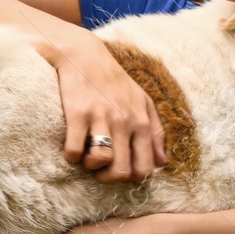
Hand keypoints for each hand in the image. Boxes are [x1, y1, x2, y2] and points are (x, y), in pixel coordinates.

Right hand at [49, 38, 166, 182]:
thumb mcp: (143, 102)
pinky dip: (71, 156)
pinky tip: (72, 148)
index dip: (130, 178)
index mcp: (142, 122)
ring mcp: (101, 117)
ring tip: (86, 157)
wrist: (85, 55)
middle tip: (99, 170)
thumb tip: (163, 162)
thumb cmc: (115, 82)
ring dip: (90, 166)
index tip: (118, 169)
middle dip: (108, 177)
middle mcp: (124, 121)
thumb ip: (156, 132)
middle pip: (122, 171)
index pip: (145, 168)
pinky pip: (75, 149)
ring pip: (100, 160)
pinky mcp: (78, 113)